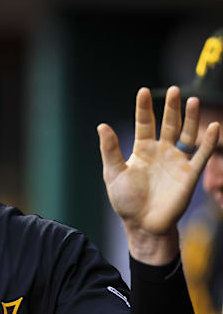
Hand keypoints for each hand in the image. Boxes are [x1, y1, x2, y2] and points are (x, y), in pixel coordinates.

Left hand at [98, 86, 219, 264]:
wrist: (143, 224)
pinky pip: (202, 154)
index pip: (144, 123)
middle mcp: (161, 151)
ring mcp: (177, 161)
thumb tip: (102, 125)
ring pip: (186, 134)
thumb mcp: (113, 173)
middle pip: (168, 124)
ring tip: (192, 100)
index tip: (143, 91)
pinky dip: (209, 141)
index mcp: (142, 150)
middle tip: (175, 89)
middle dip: (171, 107)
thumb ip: (110, 150)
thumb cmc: (126, 200)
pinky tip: (214, 126)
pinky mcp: (190, 174)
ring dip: (190, 118)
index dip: (144, 108)